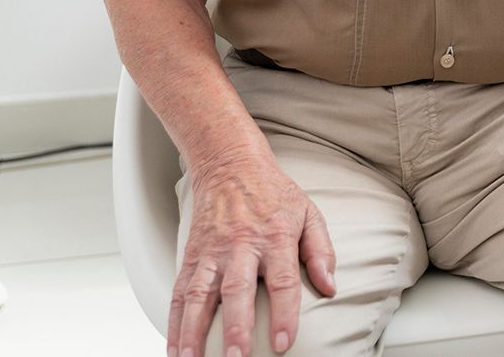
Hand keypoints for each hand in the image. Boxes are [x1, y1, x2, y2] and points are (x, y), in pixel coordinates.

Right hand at [169, 153, 336, 356]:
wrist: (231, 165)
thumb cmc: (274, 194)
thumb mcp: (309, 214)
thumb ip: (321, 251)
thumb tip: (330, 287)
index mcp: (275, 237)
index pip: (283, 280)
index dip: (284, 313)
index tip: (283, 343)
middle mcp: (241, 246)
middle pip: (236, 290)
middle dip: (236, 326)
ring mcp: (212, 252)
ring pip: (198, 295)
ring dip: (193, 332)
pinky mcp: (191, 256)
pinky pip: (179, 293)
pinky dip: (173, 323)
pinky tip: (174, 348)